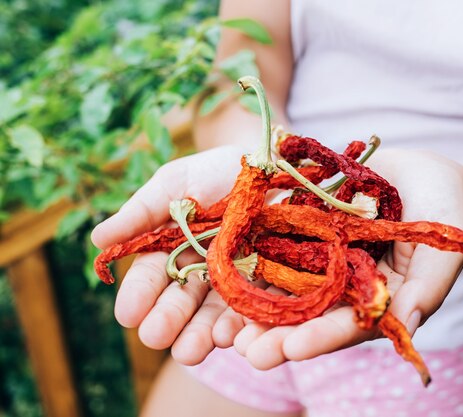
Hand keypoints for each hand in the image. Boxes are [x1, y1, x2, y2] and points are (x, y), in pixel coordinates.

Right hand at [92, 145, 249, 363]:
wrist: (265, 163)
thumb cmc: (211, 171)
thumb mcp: (173, 185)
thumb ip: (141, 213)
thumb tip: (97, 239)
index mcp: (170, 251)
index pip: (150, 277)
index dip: (139, 295)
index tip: (127, 314)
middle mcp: (199, 272)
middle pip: (181, 302)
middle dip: (168, 321)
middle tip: (154, 338)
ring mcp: (233, 279)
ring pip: (214, 313)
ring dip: (201, 334)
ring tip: (189, 352)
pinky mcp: (266, 281)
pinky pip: (254, 306)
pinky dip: (242, 324)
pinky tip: (231, 338)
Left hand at [232, 149, 462, 368]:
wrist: (417, 173)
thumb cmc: (442, 209)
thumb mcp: (442, 245)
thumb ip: (429, 285)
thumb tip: (409, 325)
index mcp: (376, 301)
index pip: (350, 326)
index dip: (324, 337)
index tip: (294, 348)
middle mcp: (343, 288)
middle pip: (310, 317)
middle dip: (279, 336)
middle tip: (249, 353)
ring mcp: (321, 261)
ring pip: (285, 289)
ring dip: (257, 309)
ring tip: (226, 333)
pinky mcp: (302, 232)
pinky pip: (274, 247)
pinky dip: (251, 262)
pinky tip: (224, 275)